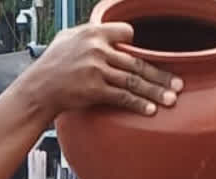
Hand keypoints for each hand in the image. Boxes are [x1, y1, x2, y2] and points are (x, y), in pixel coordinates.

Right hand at [29, 23, 181, 117]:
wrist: (37, 89)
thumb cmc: (50, 65)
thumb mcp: (66, 38)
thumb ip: (89, 33)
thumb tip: (109, 31)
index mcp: (93, 33)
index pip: (127, 33)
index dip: (137, 44)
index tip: (148, 55)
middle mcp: (97, 50)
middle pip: (137, 61)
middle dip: (160, 75)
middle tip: (178, 84)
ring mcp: (96, 70)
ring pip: (133, 80)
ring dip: (155, 91)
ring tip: (171, 99)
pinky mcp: (93, 89)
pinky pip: (121, 97)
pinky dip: (138, 104)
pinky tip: (150, 110)